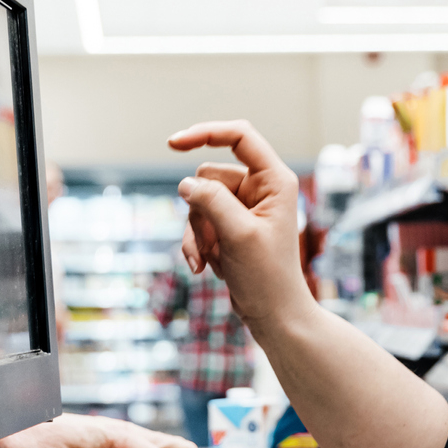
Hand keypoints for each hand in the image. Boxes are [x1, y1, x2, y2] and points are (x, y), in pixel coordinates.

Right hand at [166, 121, 310, 324]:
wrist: (273, 314)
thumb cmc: (267, 276)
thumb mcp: (238, 234)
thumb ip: (211, 202)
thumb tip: (185, 183)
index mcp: (274, 180)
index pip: (239, 136)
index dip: (205, 133)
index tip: (173, 143)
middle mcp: (261, 188)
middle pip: (209, 176)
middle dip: (200, 210)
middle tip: (212, 241)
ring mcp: (244, 208)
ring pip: (198, 201)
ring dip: (197, 233)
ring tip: (209, 260)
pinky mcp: (230, 226)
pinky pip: (199, 222)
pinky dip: (197, 244)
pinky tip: (205, 268)